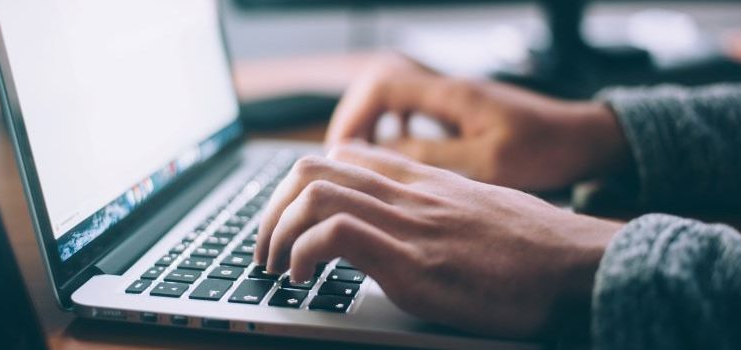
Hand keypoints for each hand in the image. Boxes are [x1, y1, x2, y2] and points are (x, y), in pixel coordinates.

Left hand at [256, 142, 622, 337]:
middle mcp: (410, 193)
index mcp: (424, 181)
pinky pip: (336, 235)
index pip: (344, 155)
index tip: (292, 219)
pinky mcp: (414, 263)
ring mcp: (410, 224)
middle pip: (313, 168)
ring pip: (314, 194)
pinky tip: (303, 278)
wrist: (580, 266)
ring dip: (277, 231)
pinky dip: (303, 254)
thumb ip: (437, 207)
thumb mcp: (480, 210)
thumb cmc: (537, 246)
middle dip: (273, 208)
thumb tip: (410, 225)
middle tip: (267, 247)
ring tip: (276, 266)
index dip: (302, 184)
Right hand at [326, 54, 629, 190]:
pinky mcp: (461, 112)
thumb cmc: (546, 150)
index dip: (353, 116)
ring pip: (394, 98)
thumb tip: (382, 156)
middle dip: (355, 120)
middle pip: (379, 86)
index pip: (382, 86)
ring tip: (361, 158)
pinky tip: (396, 153)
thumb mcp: (487, 162)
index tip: (341, 151)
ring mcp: (454, 98)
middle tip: (343, 158)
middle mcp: (448, 89)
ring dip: (372, 124)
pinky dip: (394, 128)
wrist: (584, 139)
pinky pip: (412, 110)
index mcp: (451, 94)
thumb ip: (432, 157)